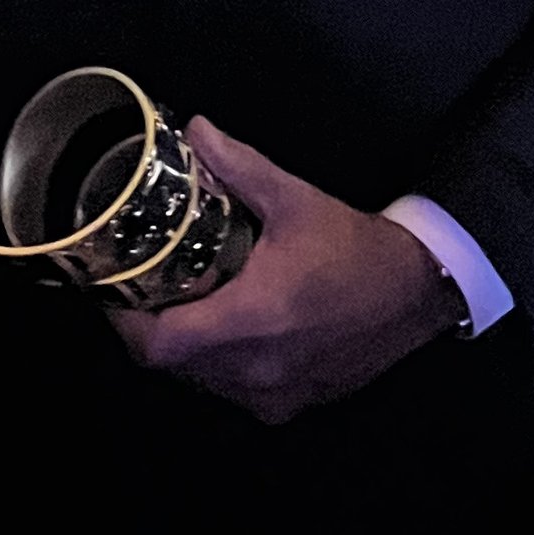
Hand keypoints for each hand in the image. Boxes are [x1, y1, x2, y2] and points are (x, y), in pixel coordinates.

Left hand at [105, 118, 458, 424]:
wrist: (419, 291)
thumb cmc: (355, 247)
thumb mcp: (294, 199)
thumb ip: (237, 165)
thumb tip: (193, 130)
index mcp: (252, 320)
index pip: (159, 345)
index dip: (124, 323)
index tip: (114, 292)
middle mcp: (258, 369)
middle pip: (173, 364)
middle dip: (152, 329)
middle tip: (144, 290)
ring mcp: (276, 394)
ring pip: (202, 381)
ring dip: (184, 349)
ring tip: (181, 305)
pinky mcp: (292, 404)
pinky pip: (233, 391)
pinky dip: (217, 366)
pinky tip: (225, 330)